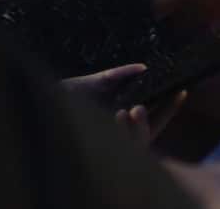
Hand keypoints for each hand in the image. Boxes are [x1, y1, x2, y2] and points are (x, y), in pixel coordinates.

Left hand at [61, 63, 186, 142]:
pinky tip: (111, 121)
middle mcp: (122, 134)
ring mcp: (113, 145)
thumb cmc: (67, 96)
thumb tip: (143, 67)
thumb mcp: (96, 83)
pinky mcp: (101, 153)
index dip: (171, 105)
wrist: (37, 107)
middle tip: (137, 108)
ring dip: (133, 129)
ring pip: (136, 143)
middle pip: (150, 131)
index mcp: (124, 117)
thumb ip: (119, 75)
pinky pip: (119, 150)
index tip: (182, 91)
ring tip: (121, 113)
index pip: (156, 115)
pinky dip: (117, 135)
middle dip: (150, 120)